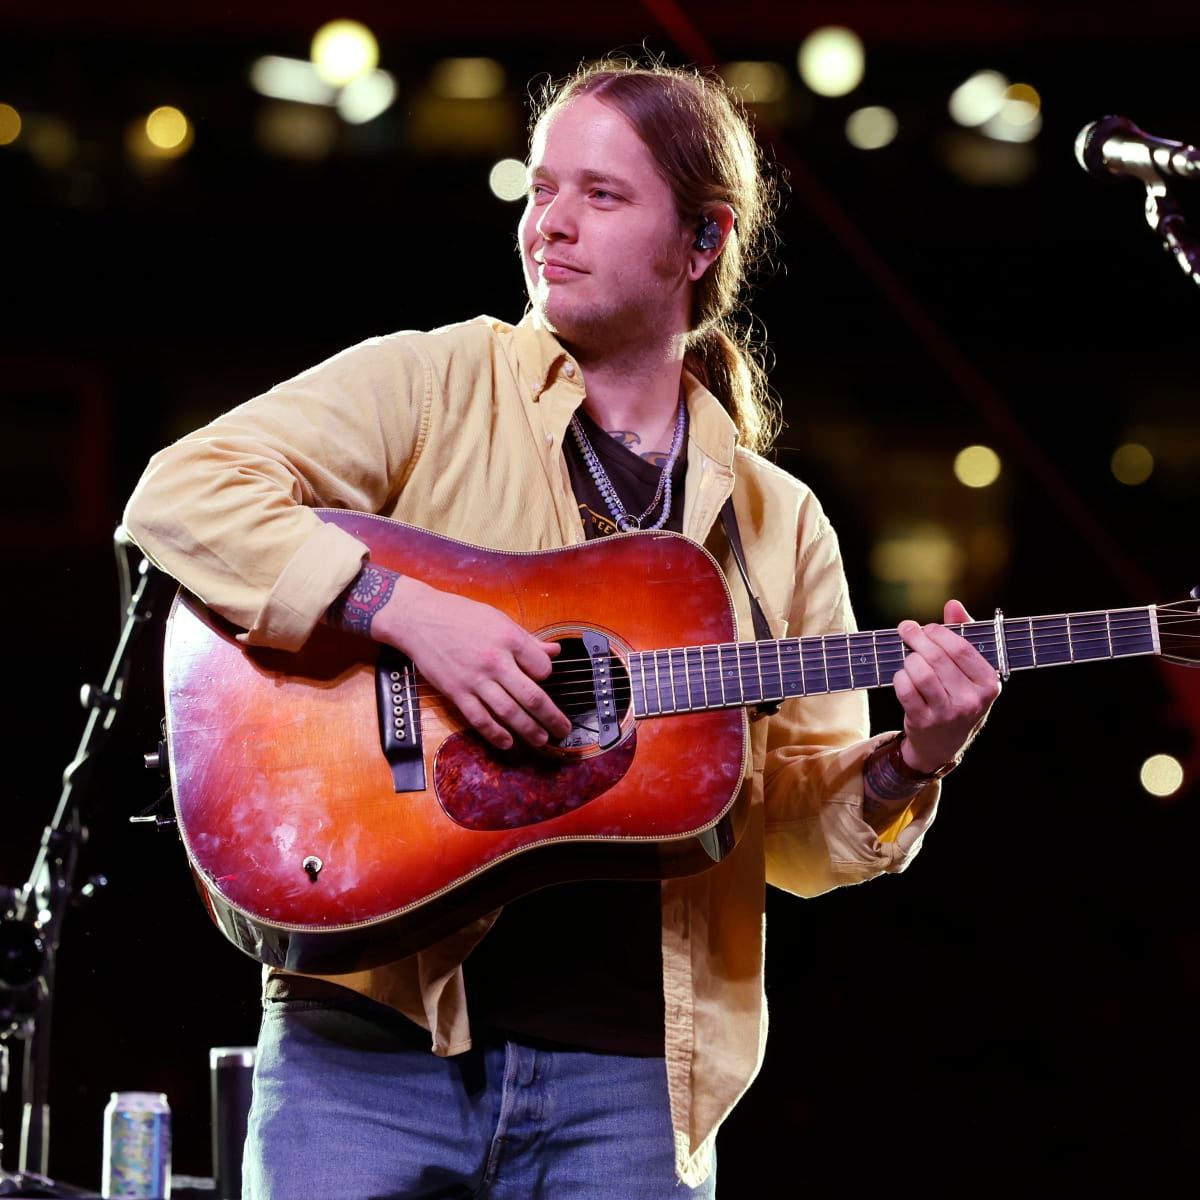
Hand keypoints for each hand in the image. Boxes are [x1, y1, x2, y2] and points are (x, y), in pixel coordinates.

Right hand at [373, 576, 571, 750]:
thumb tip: (554, 651)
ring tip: (542, 739)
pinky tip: (507, 742)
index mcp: (509, 639)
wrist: (419, 619)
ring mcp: (475, 680)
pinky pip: (480, 720)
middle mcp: (495, 662)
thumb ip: (527, 640)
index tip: (544, 679)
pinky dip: (496, 734)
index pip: (542, 668)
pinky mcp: (456, 693)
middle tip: (563, 730)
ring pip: (509, 713)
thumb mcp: (498, 619)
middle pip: (532, 697)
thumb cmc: (460, 615)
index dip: (548, 676)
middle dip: (552, 718)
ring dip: (529, 730)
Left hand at [893, 599, 1000, 772]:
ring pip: (920, 673)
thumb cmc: (958, 695)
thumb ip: (963, 634)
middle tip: (906, 629)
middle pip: (938, 658)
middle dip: (917, 638)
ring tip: (909, 658)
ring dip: (909, 659)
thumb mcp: (969, 670)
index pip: (962, 648)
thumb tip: (953, 604)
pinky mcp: (923, 722)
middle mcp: (971, 700)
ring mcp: (947, 714)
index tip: (927, 627)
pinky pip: (905, 690)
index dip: (940, 632)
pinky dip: (900, 677)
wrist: (944, 742)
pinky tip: (903, 675)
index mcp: (988, 684)